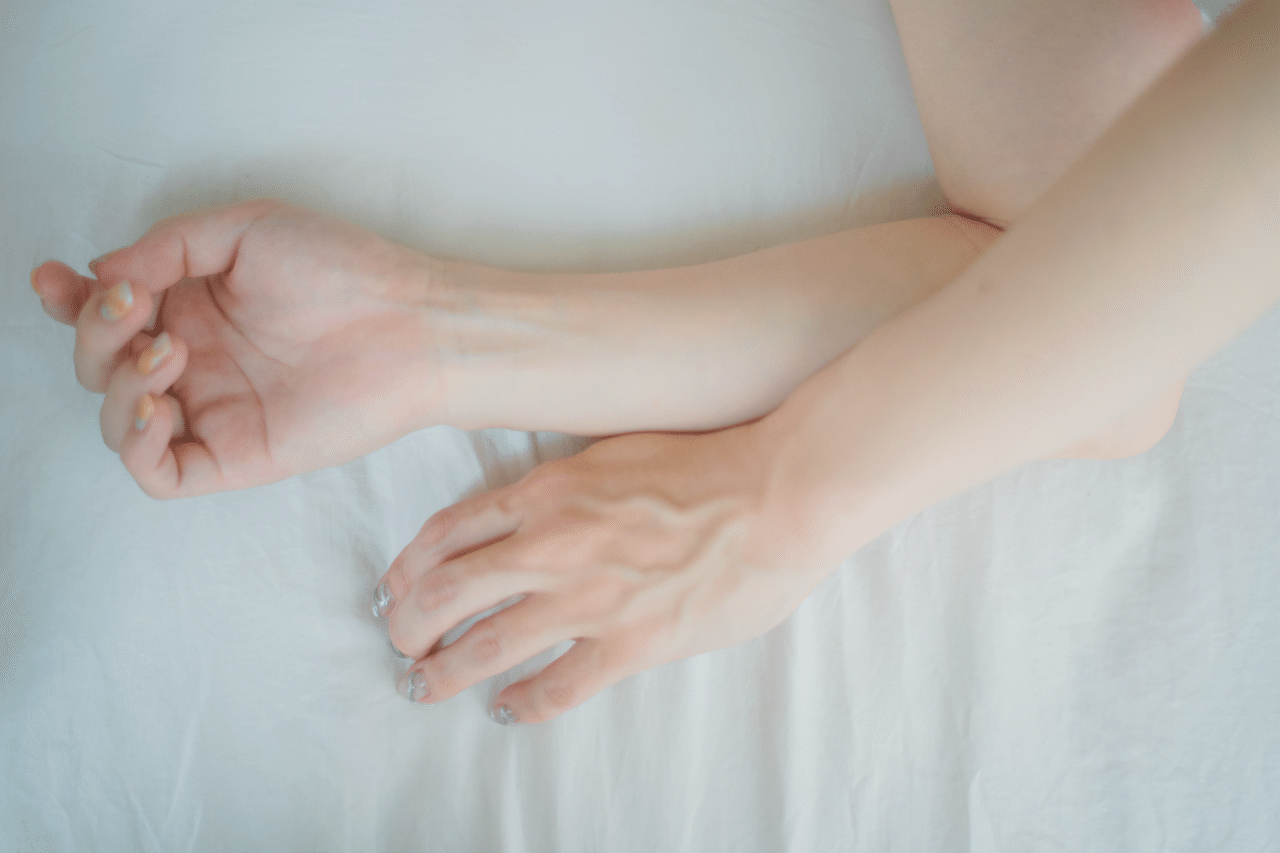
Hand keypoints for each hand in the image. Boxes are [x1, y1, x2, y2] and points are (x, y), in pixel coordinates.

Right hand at [31, 198, 444, 497]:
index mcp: (193, 307)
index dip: (70, 302)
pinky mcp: (236, 456)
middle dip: (94, 335)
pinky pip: (159, 473)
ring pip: (118, 421)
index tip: (57, 279)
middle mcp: (196, 361)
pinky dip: (136, 443)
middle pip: (100, 366)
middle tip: (135, 307)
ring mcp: (213, 411)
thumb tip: (104, 273)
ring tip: (169, 349)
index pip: (109, 315)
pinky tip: (159, 402)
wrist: (410, 322)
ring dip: (117, 382)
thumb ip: (168, 247)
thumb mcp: (245, 230)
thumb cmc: (344, 270)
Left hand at [375, 424, 822, 724]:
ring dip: (444, 671)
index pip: (449, 531)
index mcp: (546, 492)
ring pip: (486, 645)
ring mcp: (587, 598)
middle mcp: (551, 545)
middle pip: (446, 592)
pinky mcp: (630, 642)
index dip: (409, 565)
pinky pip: (557, 686)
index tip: (395, 585)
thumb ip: (565, 487)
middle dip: (409, 623)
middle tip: (399, 641)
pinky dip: (522, 704)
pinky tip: (505, 712)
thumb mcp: (614, 452)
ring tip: (422, 685)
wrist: (778, 491)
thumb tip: (532, 513)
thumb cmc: (709, 462)